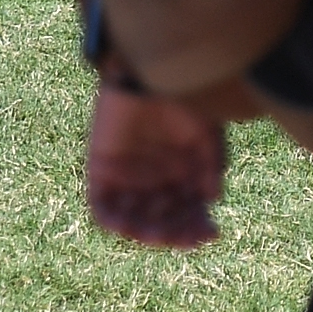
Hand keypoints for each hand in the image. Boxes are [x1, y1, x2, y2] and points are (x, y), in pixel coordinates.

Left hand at [86, 81, 224, 247]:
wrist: (147, 72)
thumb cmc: (184, 97)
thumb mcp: (207, 132)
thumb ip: (211, 165)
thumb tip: (213, 200)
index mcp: (182, 173)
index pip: (189, 210)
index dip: (198, 225)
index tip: (210, 235)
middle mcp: (154, 180)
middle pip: (163, 219)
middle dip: (175, 232)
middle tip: (184, 239)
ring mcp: (126, 179)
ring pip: (134, 219)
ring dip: (146, 232)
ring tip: (159, 236)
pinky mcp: (100, 173)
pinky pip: (103, 207)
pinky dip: (114, 220)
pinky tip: (130, 227)